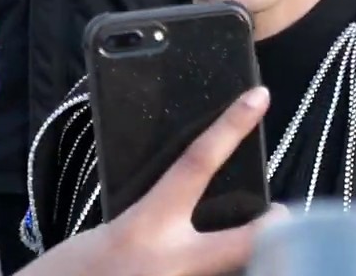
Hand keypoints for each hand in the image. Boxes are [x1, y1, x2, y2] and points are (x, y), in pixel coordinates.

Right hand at [20, 87, 284, 275]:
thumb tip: (186, 218)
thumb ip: (152, 221)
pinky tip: (186, 267)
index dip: (230, 128)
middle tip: (285, 214)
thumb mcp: (114, 232)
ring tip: (249, 250)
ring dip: (235, 260)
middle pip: (246, 243)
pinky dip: (208, 272)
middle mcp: (171, 262)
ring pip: (228, 271)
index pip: (197, 164)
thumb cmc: (71, 270)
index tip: (258, 97)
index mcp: (145, 223)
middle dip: (273, 230)